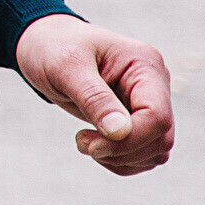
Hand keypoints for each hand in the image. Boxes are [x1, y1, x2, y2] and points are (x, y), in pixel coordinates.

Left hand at [16, 14, 174, 174]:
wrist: (44, 44)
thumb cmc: (54, 47)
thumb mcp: (66, 67)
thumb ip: (94, 98)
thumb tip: (120, 131)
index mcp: (145, 65)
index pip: (156, 116)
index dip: (129, 140)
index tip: (90, 145)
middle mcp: (154, 86)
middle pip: (160, 138)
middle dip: (121, 151)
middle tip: (82, 142)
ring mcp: (148, 104)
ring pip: (154, 152)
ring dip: (119, 158)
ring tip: (84, 141)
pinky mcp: (137, 121)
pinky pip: (142, 155)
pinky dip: (119, 161)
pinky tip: (94, 145)